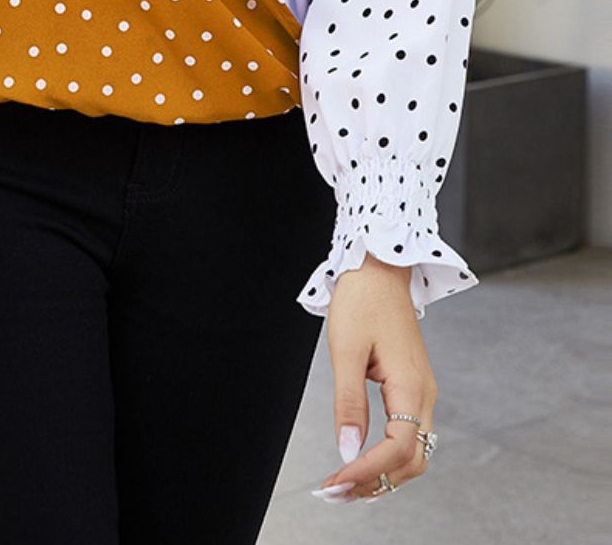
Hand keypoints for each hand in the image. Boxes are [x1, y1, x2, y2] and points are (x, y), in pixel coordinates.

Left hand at [313, 254, 436, 503]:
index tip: (336, 481)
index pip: (399, 449)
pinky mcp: (413, 387)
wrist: (380, 268)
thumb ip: (349, 402)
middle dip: (376, 482)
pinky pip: (408, 435)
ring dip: (382, 475)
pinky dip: (387, 457)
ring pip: (413, 452)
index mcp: (411, 385)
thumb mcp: (346, 349)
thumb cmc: (362, 300)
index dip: (368, 471)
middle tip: (335, 492)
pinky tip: (361, 461)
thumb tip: (348, 451)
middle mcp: (424, 394)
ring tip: (344, 484)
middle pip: (412, 460)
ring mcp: (421, 392)